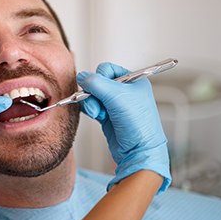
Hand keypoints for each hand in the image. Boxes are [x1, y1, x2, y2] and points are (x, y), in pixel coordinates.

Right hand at [76, 62, 170, 193]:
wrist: (139, 151)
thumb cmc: (137, 124)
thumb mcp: (116, 96)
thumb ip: (96, 83)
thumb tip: (81, 76)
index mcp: (133, 80)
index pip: (107, 69)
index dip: (100, 77)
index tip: (100, 88)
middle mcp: (125, 91)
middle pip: (97, 83)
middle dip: (93, 93)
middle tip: (98, 104)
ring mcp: (115, 104)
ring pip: (92, 95)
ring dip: (91, 103)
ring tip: (99, 114)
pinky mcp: (108, 115)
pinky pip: (92, 106)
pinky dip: (91, 110)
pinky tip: (97, 117)